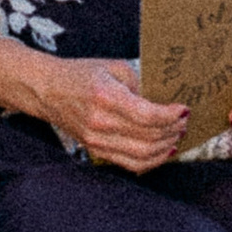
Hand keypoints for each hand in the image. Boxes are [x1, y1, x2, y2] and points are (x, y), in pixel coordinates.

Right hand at [29, 57, 190, 172]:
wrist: (48, 90)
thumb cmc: (81, 74)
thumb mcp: (112, 67)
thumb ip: (139, 84)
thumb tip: (162, 104)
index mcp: (106, 96)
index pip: (147, 115)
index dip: (171, 115)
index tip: (184, 109)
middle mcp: (100, 122)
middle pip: (149, 136)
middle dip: (173, 130)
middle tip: (184, 121)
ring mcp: (97, 140)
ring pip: (143, 155)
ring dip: (166, 146)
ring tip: (177, 134)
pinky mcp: (96, 150)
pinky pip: (131, 164)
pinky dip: (152, 161)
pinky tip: (164, 151)